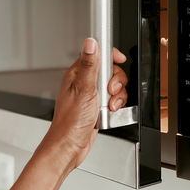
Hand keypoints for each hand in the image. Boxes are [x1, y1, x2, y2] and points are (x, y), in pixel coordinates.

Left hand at [38, 38, 127, 172]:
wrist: (69, 147)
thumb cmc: (70, 122)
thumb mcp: (83, 89)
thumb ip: (89, 65)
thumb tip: (90, 42)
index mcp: (76, 75)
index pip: (96, 55)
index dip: (110, 56)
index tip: (120, 60)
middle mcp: (83, 84)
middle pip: (109, 71)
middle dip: (116, 81)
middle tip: (110, 91)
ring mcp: (90, 96)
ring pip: (113, 87)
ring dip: (117, 96)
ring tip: (109, 105)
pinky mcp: (96, 108)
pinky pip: (113, 101)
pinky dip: (115, 106)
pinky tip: (109, 113)